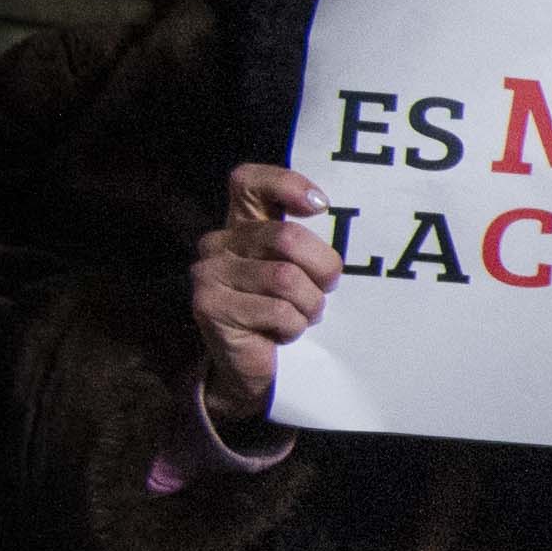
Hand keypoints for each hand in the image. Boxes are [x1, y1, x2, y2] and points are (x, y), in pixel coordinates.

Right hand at [192, 166, 334, 420]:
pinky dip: (293, 327)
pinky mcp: (210, 307)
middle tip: (325, 290)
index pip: (249, 181)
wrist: (249, 369)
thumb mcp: (298, 272)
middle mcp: (218, 243)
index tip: (321, 207)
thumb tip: (343, 226)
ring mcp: (208, 274)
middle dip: (322, 269)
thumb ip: (306, 246)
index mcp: (241, 225)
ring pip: (286, 279)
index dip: (286, 183)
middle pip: (287, 237)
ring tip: (302, 316)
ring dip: (309, 304)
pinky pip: (277, 311)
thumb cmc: (283, 312)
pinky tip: (283, 333)